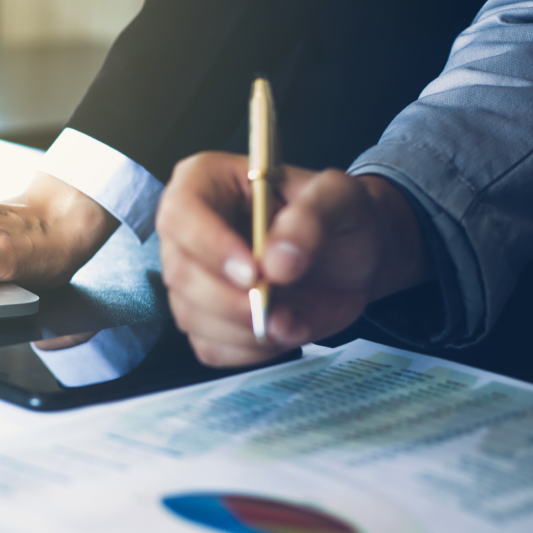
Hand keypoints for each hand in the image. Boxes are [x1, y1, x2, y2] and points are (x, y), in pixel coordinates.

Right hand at [156, 152, 429, 366]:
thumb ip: (311, 219)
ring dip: (245, 329)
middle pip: (180, 273)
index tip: (253, 274)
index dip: (210, 247)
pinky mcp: (203, 318)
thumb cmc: (338, 217)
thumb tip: (278, 262)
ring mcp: (190, 278)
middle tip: (280, 310)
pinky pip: (209, 346)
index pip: (182, 215)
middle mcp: (186, 231)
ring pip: (191, 315)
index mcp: (204, 183)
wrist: (352, 259)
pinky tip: (281, 330)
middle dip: (231, 301)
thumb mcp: (339, 197)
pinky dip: (248, 349)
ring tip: (294, 319)